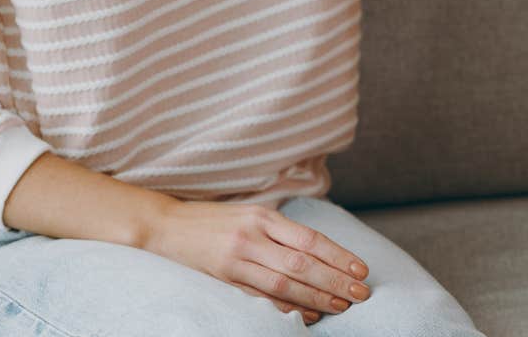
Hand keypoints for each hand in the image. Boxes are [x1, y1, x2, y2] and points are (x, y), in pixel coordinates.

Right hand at [140, 199, 371, 322]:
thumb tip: (320, 251)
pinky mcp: (223, 279)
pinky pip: (260, 297)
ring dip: (316, 298)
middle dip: (335, 281)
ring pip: (284, 283)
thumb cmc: (215, 220)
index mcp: (263, 216)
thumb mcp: (250, 214)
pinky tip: (306, 315)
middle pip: (302, 263)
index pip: (310, 238)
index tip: (360, 269)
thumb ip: (281, 230)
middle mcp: (252, 237)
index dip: (338, 256)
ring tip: (340, 306)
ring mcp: (236, 259)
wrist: (166, 226)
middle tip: (360, 293)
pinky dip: (286, 308)